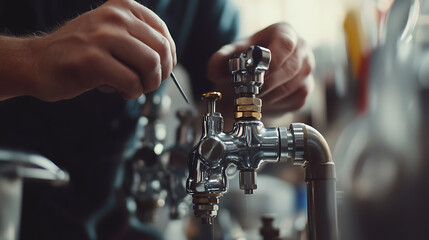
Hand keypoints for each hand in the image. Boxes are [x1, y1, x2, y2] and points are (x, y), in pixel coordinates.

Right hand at [0, 0, 175, 100]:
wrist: (37, 62)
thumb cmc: (78, 52)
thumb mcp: (110, 32)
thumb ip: (138, 39)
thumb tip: (169, 60)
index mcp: (121, 7)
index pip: (162, 32)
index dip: (169, 56)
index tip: (162, 69)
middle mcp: (114, 17)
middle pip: (160, 50)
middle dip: (161, 74)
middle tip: (148, 84)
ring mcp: (102, 37)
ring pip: (151, 65)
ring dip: (148, 84)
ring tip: (134, 88)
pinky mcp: (93, 61)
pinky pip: (132, 82)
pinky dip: (132, 92)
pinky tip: (120, 91)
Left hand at [208, 22, 313, 116]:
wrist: (254, 79)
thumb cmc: (246, 61)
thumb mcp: (231, 56)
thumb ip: (220, 59)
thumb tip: (215, 67)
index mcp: (284, 33)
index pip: (285, 43)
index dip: (272, 59)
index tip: (256, 72)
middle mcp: (301, 49)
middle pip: (291, 67)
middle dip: (268, 83)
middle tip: (250, 91)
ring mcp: (306, 70)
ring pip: (294, 86)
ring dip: (271, 95)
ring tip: (254, 97)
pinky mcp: (306, 90)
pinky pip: (296, 99)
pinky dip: (278, 104)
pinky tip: (265, 101)